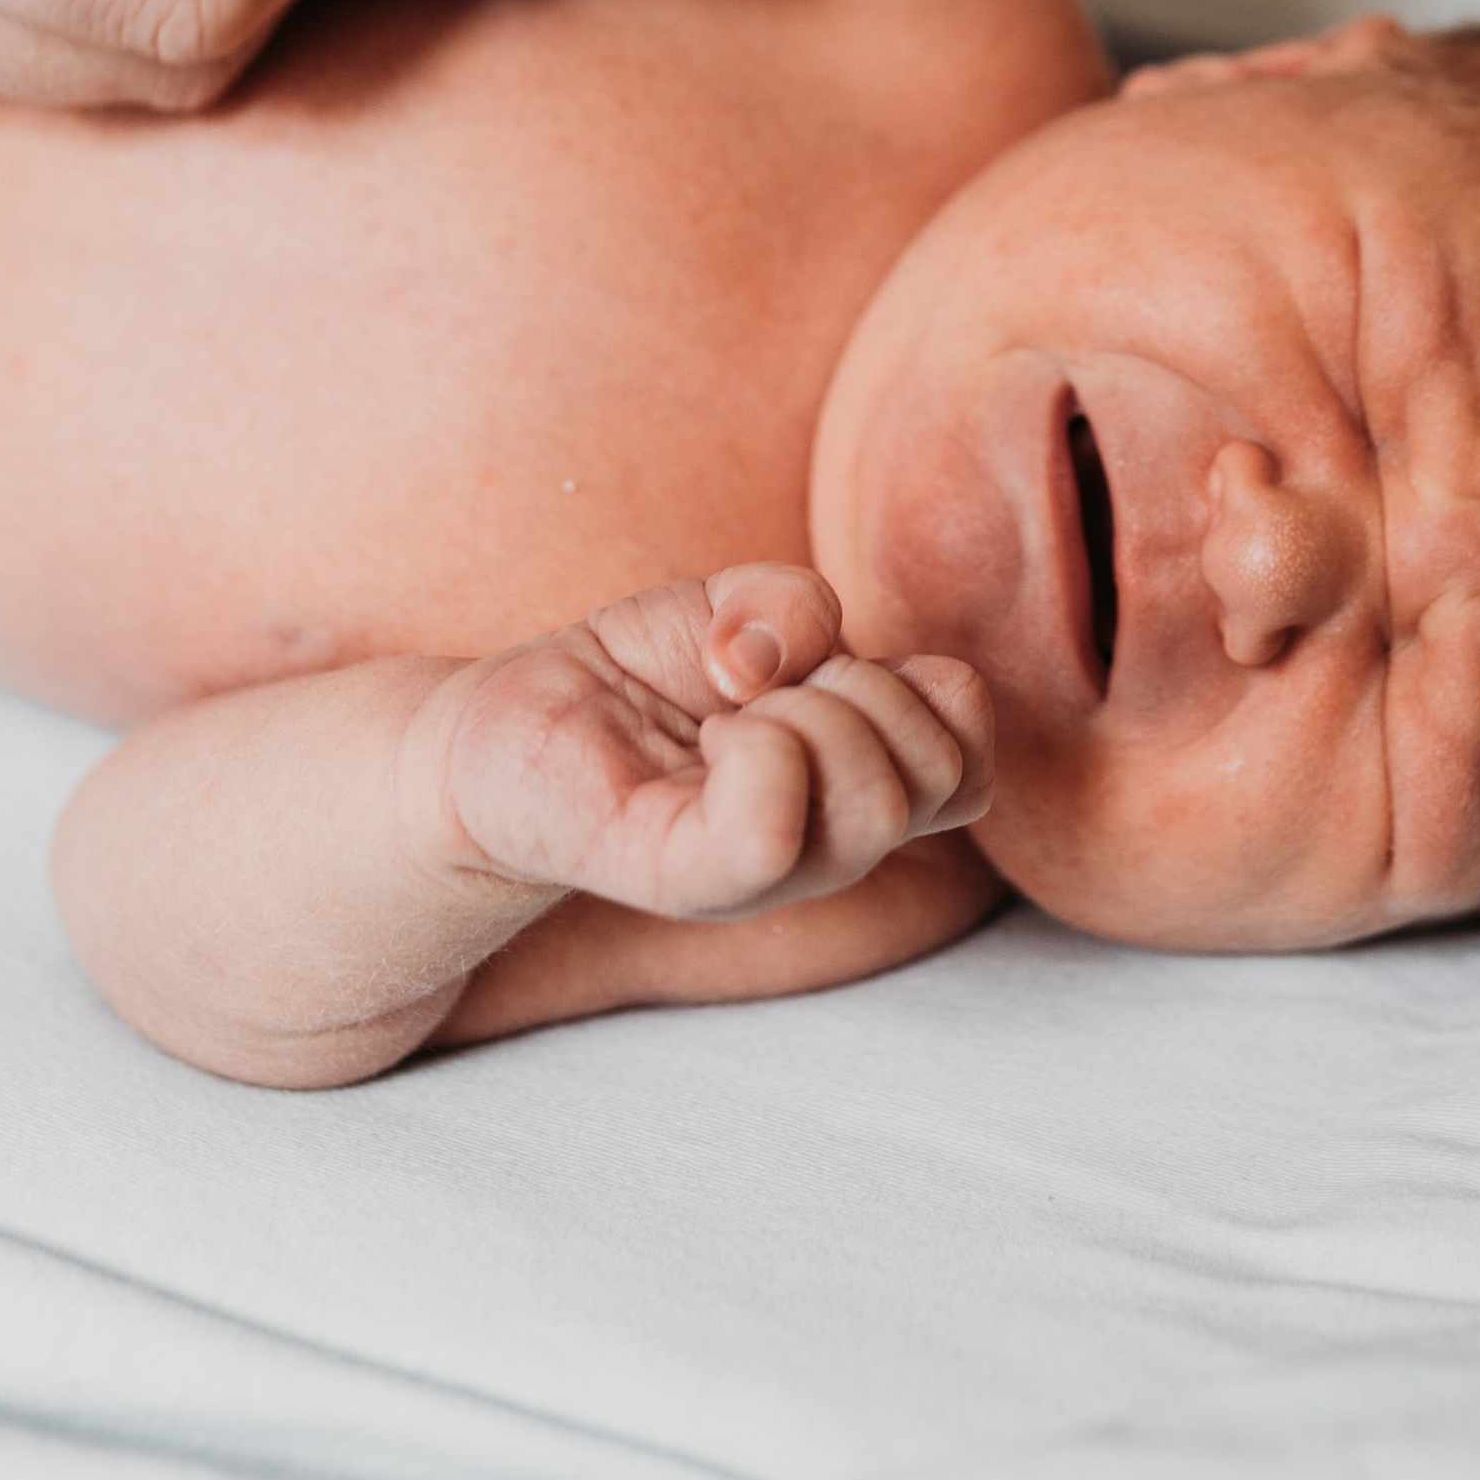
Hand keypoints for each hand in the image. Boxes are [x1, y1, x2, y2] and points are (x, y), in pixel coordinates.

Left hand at [433, 564, 992, 923]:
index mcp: (859, 779)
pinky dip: (752, 752)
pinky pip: (769, 832)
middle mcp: (830, 840)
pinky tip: (703, 743)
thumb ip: (792, 601)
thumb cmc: (636, 672)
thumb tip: (772, 664)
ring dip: (804, 715)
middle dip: (859, 687)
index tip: (827, 666)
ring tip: (725, 717)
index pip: (971, 749)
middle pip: (936, 770)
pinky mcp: (687, 879)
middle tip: (759, 689)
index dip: (920, 682)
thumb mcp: (734, 600)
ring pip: (875, 803)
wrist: (508, 723)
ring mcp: (765, 872)